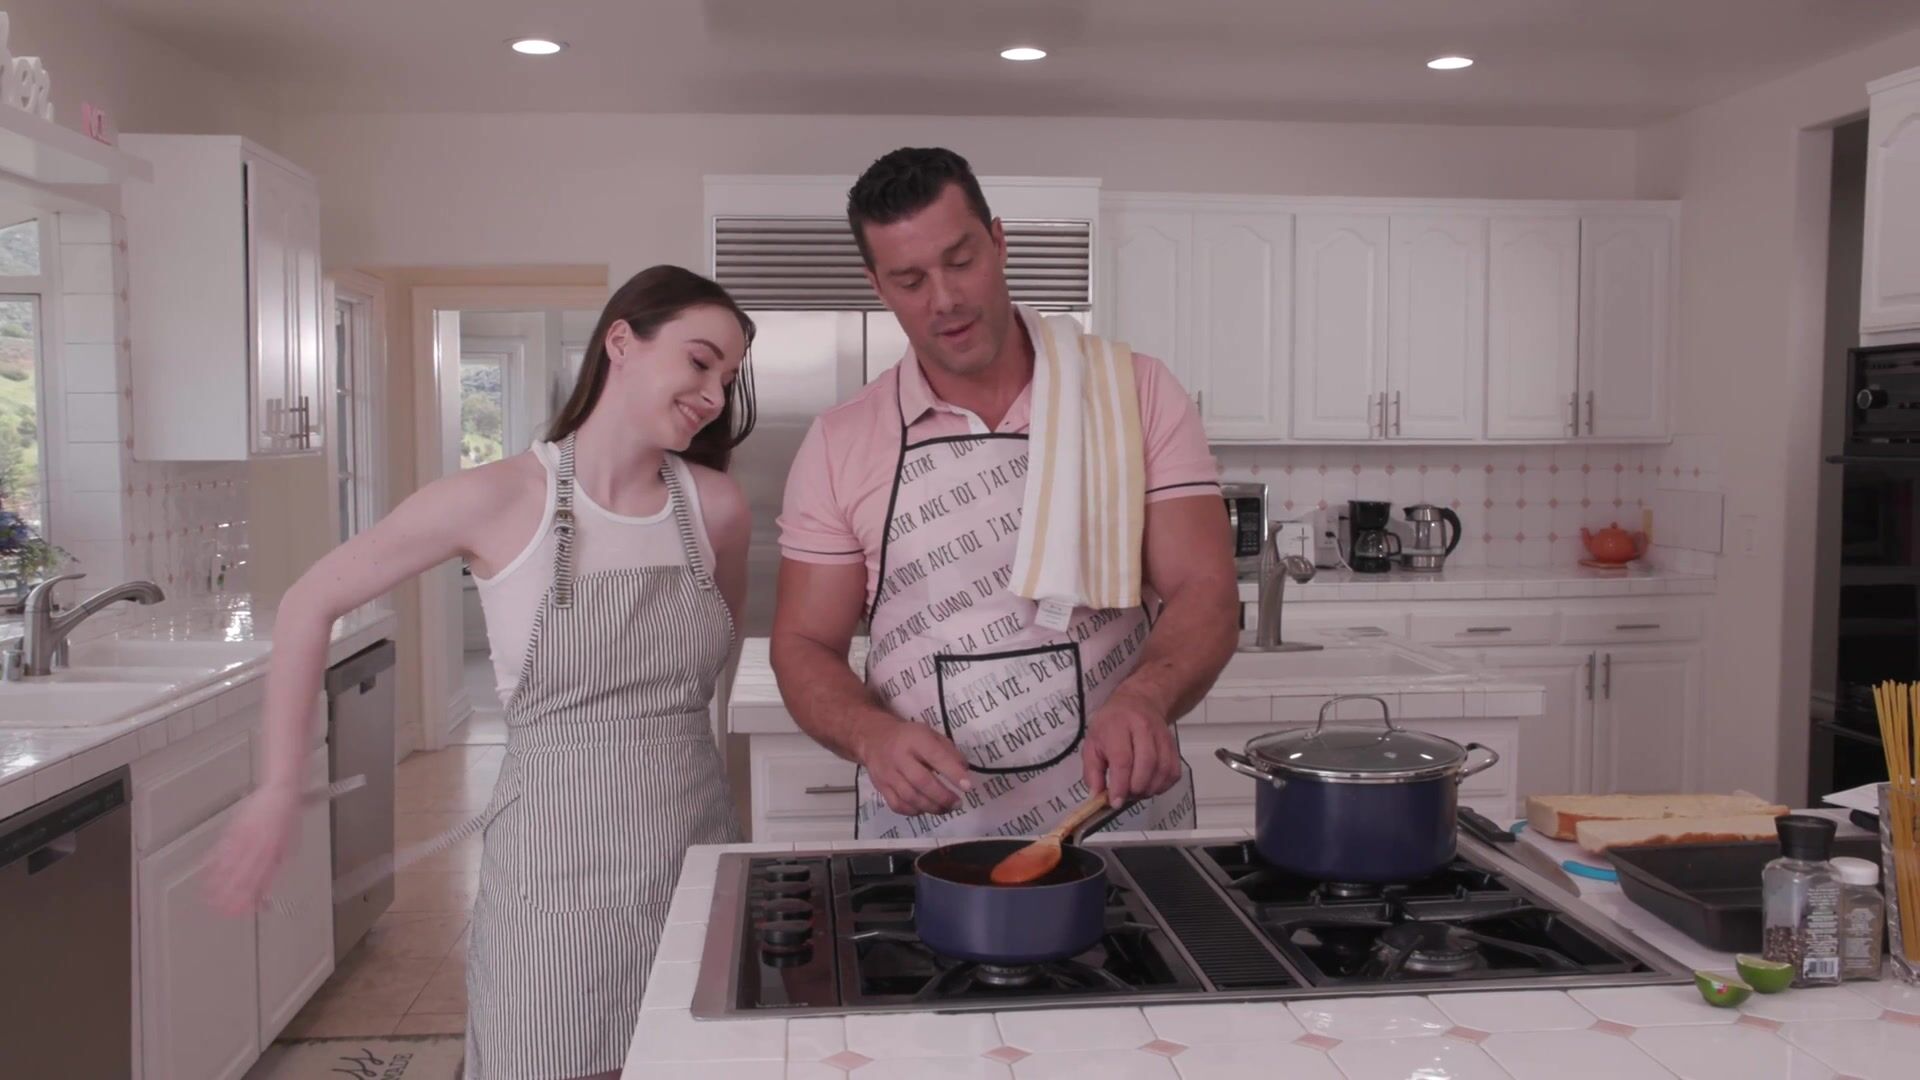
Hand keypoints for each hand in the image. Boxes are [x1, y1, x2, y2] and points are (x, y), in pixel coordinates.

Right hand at [204, 784, 301, 915]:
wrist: (280, 793)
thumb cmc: (287, 820)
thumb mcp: (290, 847)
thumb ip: (277, 868)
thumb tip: (265, 888)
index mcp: (274, 855)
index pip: (259, 884)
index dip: (249, 900)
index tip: (241, 911)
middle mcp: (258, 848)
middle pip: (241, 879)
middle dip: (230, 898)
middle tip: (221, 911)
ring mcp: (244, 840)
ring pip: (228, 868)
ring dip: (217, 885)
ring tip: (209, 899)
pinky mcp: (233, 830)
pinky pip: (219, 851)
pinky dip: (211, 866)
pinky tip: (205, 876)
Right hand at [856, 715, 972, 816]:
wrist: (874, 738)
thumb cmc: (908, 737)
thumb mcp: (930, 734)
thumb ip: (948, 751)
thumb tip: (964, 770)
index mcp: (915, 739)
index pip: (936, 756)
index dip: (953, 772)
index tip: (967, 786)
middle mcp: (899, 756)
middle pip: (921, 782)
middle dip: (942, 796)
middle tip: (958, 803)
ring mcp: (888, 774)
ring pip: (910, 797)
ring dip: (931, 807)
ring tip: (946, 808)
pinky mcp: (881, 787)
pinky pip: (897, 805)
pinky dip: (914, 811)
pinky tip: (925, 808)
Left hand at [1082, 690, 1181, 807]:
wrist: (1138, 702)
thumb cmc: (1111, 724)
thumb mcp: (1092, 743)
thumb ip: (1092, 771)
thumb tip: (1097, 796)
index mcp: (1118, 727)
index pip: (1122, 760)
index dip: (1120, 785)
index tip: (1115, 801)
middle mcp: (1143, 729)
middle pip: (1146, 765)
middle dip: (1136, 789)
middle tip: (1126, 796)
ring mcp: (1161, 736)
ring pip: (1162, 770)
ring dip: (1150, 789)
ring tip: (1136, 792)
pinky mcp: (1173, 745)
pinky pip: (1173, 771)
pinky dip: (1163, 785)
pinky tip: (1150, 786)